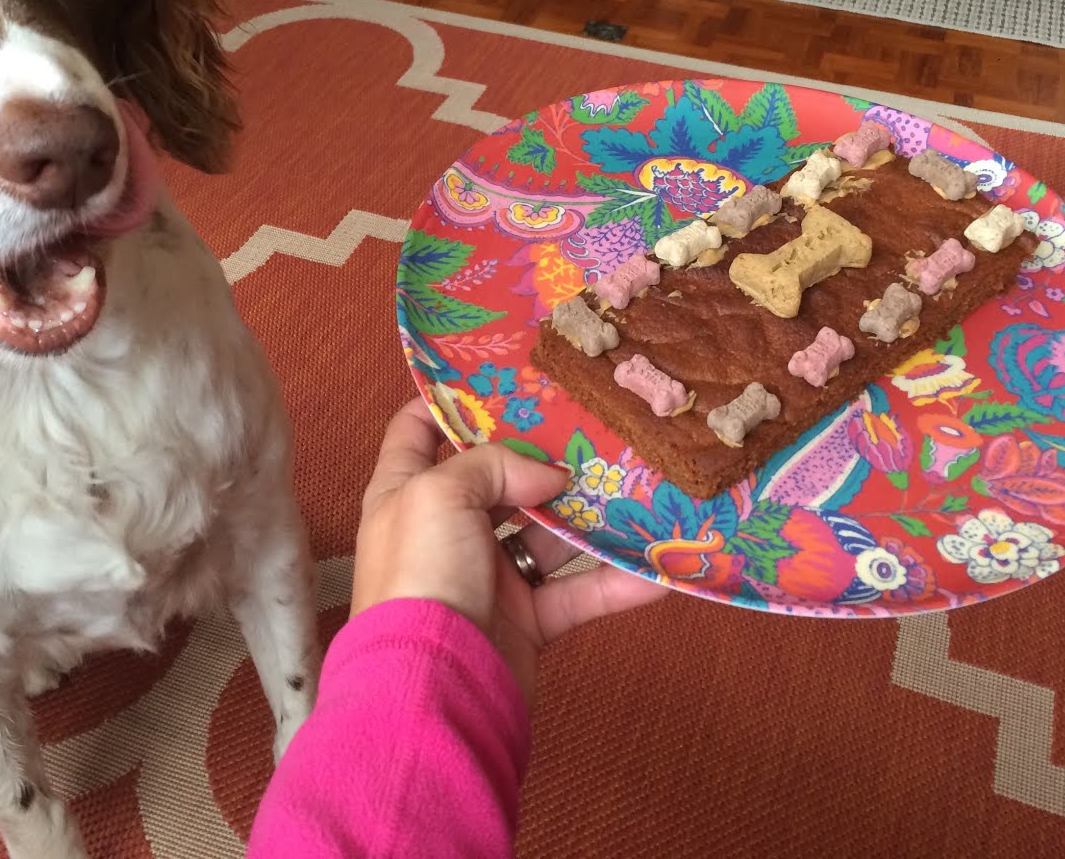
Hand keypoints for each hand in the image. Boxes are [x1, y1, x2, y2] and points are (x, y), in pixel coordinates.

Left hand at [353, 399, 668, 703]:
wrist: (435, 689)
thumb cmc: (421, 577)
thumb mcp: (440, 495)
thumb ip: (493, 464)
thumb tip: (549, 473)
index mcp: (405, 492)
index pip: (419, 429)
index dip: (453, 400)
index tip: (504, 375)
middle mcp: (446, 530)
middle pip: (498, 479)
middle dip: (543, 455)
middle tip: (593, 424)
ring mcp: (486, 577)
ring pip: (546, 534)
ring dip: (589, 515)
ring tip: (637, 483)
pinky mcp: (524, 621)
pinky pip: (577, 593)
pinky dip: (616, 582)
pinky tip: (659, 567)